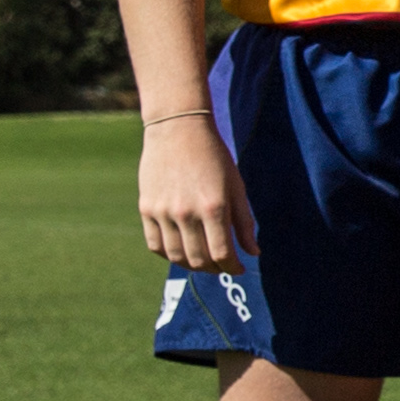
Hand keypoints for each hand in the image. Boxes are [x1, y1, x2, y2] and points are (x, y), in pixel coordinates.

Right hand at [136, 114, 250, 272]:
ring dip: (192, 266)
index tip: (239, 268)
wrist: (178, 131)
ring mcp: (163, 212)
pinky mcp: (146, 209)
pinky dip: (169, 255)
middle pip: (198, 259)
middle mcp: (186, 213)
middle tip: (222, 267)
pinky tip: (182, 252)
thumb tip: (253, 252)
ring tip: (204, 262)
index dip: (232, 267)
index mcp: (213, 207)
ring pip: (176, 256)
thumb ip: (244, 222)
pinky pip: (155, 245)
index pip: (222, 253)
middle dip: (214, 269)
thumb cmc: (214, 158)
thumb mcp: (236, 187)